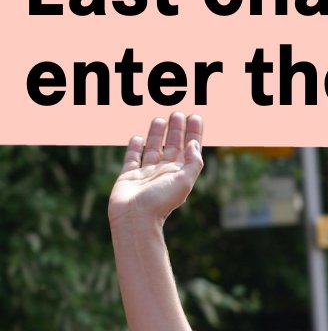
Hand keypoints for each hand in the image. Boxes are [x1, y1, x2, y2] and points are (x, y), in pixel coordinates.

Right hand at [109, 113, 203, 229]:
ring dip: (157, 134)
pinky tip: (137, 137)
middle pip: (172, 146)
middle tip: (178, 113)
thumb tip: (195, 143)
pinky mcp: (129, 176)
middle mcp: (164, 173)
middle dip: (176, 130)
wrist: (135, 217)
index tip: (196, 117)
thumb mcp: (184, 182)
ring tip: (160, 119)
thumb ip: (192, 162)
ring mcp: (146, 174)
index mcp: (179, 174)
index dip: (193, 133)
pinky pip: (133, 158)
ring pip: (153, 149)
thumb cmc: (161, 202)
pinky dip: (135, 147)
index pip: (189, 149)